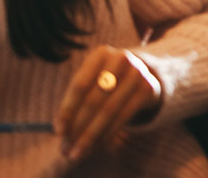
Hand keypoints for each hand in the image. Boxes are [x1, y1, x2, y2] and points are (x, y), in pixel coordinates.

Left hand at [54, 46, 162, 161]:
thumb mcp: (92, 82)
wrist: (143, 72)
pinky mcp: (149, 87)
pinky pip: (125, 114)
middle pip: (94, 99)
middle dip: (79, 127)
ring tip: (80, 152)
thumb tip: (62, 132)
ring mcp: (138, 72)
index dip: (68, 109)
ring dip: (92, 135)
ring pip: (109, 109)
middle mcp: (121, 59)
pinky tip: (99, 144)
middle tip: (66, 149)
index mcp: (101, 54)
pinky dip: (110, 132)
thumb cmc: (107, 81)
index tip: (59, 132)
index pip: (79, 85)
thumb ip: (76, 103)